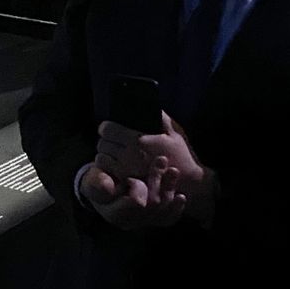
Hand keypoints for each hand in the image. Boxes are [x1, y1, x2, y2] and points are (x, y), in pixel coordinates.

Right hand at [78, 158, 187, 229]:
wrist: (103, 189)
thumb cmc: (97, 182)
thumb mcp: (92, 181)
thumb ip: (98, 183)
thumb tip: (108, 187)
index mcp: (114, 213)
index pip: (134, 202)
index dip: (138, 187)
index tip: (136, 172)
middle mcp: (131, 222)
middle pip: (152, 206)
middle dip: (158, 182)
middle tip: (162, 160)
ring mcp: (143, 222)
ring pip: (162, 210)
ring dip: (169, 188)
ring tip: (173, 170)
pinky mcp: (153, 220)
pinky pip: (168, 219)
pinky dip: (176, 208)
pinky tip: (181, 196)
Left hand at [96, 112, 216, 223]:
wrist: (188, 183)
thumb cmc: (181, 156)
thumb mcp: (174, 133)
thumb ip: (161, 118)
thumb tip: (152, 105)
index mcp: (139, 140)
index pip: (108, 129)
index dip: (106, 127)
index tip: (108, 127)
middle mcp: (130, 156)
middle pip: (102, 143)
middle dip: (105, 140)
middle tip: (111, 140)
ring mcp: (127, 171)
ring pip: (101, 158)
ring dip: (105, 154)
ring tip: (112, 152)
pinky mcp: (127, 183)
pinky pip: (107, 172)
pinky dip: (108, 167)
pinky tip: (115, 165)